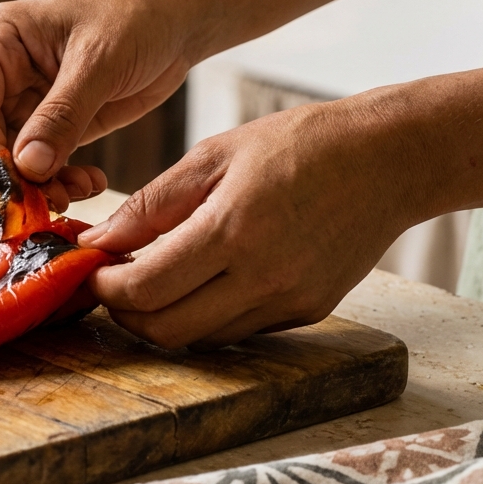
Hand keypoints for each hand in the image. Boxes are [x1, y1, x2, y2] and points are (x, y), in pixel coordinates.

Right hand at [0, 0, 197, 210]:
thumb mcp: (100, 61)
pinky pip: (36, 167)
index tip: (14, 186)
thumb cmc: (137, 16)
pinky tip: (90, 183)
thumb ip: (62, 115)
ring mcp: (20, 101)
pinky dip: (57, 183)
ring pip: (4, 161)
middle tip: (49, 199)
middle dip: (9, 176)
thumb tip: (27, 167)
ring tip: (78, 192)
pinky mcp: (47, 125)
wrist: (177, 16)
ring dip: (34, 186)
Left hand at [77, 98, 428, 349]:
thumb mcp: (214, 156)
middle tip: (112, 282)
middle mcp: (264, 278)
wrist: (391, 159)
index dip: (105, 286)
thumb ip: (152, 204)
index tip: (91, 268)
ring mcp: (290, 301)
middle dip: (125, 312)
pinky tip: (199, 282)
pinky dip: (205, 315)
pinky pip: (237, 331)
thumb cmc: (299, 144)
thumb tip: (99, 240)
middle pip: (166, 329)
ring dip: (163, 318)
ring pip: (200, 338)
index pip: (145, 287)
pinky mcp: (308, 312)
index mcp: (233, 230)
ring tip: (151, 279)